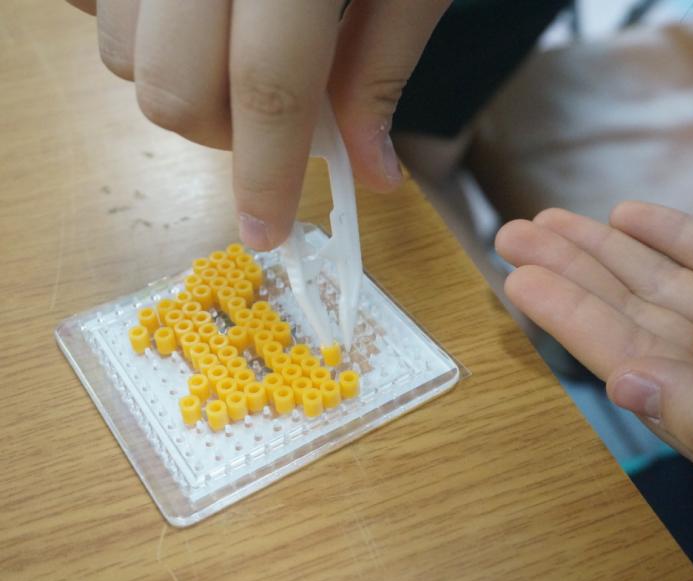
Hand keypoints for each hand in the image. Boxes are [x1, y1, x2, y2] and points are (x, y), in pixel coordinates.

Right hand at [67, 0, 449, 248]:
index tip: (265, 233)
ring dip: (181, 88)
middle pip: (170, 86)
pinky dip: (143, 34)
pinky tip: (199, 21)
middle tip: (271, 129)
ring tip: (239, 62)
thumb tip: (367, 174)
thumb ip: (381, 71)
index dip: (268, 174)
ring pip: (120, 51)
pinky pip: (96, 4)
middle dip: (222, 137)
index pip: (267, 87)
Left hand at [496, 202, 692, 517]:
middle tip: (516, 235)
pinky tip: (631, 217)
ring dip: (610, 248)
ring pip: (669, 281)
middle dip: (573, 272)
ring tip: (554, 220)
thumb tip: (625, 386)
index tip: (521, 277)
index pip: (626, 360)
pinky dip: (680, 236)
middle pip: (634, 314)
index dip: (570, 316)